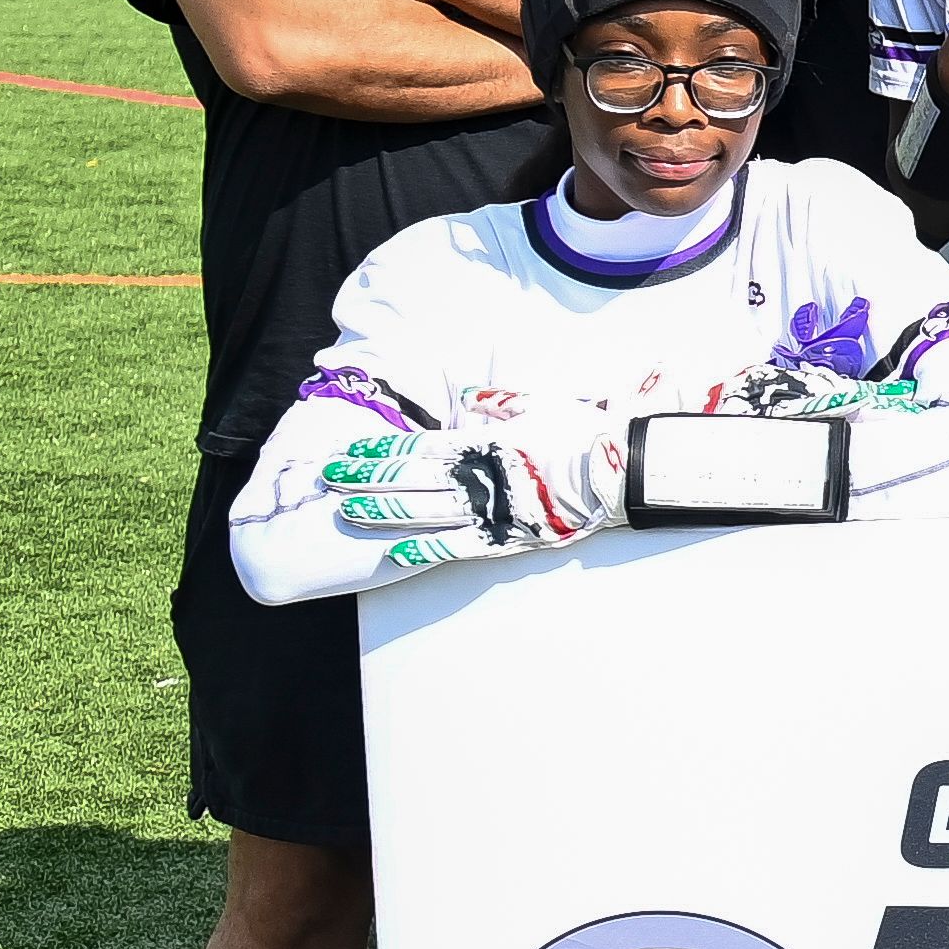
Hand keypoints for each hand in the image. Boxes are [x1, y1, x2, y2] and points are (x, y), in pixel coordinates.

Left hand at [317, 423, 614, 570]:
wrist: (619, 470)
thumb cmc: (580, 433)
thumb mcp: (539, 403)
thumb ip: (498, 399)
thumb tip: (465, 393)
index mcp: (482, 440)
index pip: (416, 445)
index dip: (380, 449)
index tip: (349, 451)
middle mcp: (477, 474)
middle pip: (408, 477)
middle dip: (365, 477)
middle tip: (329, 477)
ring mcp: (489, 508)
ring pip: (422, 511)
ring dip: (382, 511)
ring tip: (347, 511)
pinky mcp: (505, 537)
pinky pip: (457, 546)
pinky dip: (424, 550)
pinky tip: (394, 554)